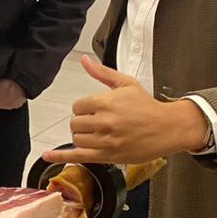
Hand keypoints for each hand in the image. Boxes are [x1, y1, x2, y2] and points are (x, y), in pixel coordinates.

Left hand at [42, 55, 208, 164]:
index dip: (84, 108)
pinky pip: (78, 157)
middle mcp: (104, 122)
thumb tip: (85, 60)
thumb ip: (102, 73)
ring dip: (82, 136)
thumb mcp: (126, 84)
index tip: (95, 110)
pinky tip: (48, 155)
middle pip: (75, 123)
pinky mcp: (108, 155)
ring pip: (76, 139)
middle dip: (83, 122)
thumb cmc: (148, 106)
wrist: (168, 128)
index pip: (77, 106)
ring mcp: (105, 140)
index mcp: (106, 102)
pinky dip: (60, 157)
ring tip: (98, 133)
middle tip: (98, 122)